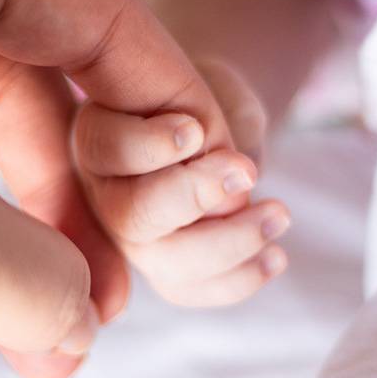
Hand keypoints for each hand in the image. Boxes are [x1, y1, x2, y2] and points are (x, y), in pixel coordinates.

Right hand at [73, 57, 288, 306]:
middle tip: (246, 172)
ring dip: (231, 243)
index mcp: (97, 137)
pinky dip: (239, 279)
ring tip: (279, 215)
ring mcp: (129, 239)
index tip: (195, 131)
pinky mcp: (161, 267)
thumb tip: (229, 200)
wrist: (207, 123)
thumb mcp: (209, 87)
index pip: (105, 149)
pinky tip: (276, 256)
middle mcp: (103, 196)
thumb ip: (213, 124)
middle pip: (130, 216)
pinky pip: (191, 289)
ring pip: (166, 264)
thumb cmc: (202, 98)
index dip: (150, 146)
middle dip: (194, 197)